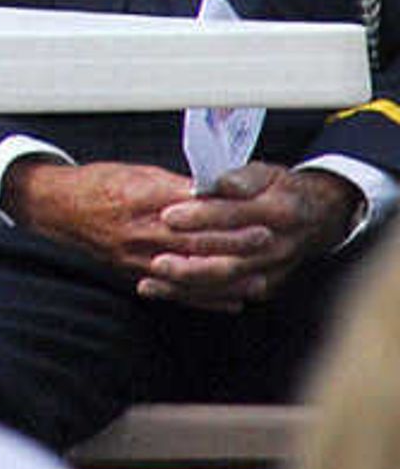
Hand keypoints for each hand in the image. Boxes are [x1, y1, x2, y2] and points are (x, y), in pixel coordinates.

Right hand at [6, 158, 356, 308]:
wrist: (56, 208)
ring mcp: (136, 257)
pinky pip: (174, 292)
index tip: (257, 213)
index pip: (193, 210)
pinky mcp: (132, 274)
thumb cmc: (98, 184)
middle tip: (267, 241)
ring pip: (190, 273)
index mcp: (141, 199)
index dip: (228, 214)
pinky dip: (204, 299)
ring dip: (227, 278)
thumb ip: (177, 185)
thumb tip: (217, 190)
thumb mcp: (136, 173)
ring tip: (258, 279)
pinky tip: (231, 301)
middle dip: (235, 244)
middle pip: (196, 243)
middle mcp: (139, 231)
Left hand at [140, 162, 360, 309]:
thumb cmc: (280, 190)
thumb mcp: (266, 173)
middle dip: (191, 263)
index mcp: (280, 211)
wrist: (318, 218)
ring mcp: (274, 270)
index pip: (237, 215)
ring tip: (151, 281)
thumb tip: (220, 182)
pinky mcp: (266, 286)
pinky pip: (227, 294)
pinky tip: (163, 290)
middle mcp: (279, 247)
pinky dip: (194, 295)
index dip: (201, 216)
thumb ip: (242, 177)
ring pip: (227, 283)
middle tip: (156, 261)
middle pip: (232, 260)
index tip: (168, 216)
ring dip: (187, 285)